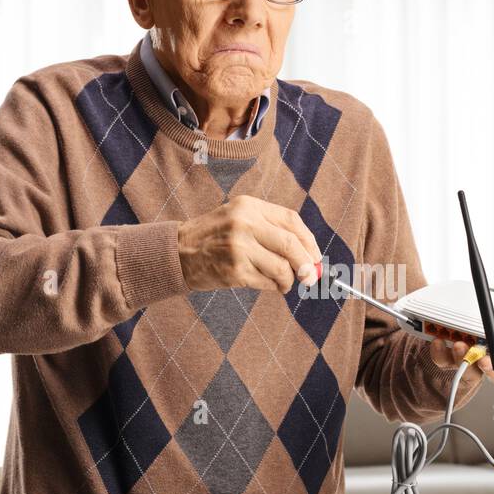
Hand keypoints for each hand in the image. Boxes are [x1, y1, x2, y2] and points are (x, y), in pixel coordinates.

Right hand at [177, 195, 321, 292]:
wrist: (177, 252)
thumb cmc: (215, 237)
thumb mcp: (240, 219)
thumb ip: (272, 231)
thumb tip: (311, 257)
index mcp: (249, 206)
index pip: (291, 221)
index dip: (309, 241)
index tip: (315, 256)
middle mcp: (244, 223)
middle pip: (290, 244)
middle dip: (306, 263)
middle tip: (310, 276)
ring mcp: (238, 248)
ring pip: (282, 267)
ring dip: (289, 279)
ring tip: (284, 282)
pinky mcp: (234, 271)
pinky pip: (267, 282)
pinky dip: (274, 286)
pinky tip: (269, 285)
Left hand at [427, 281, 493, 384]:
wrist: (459, 303)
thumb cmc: (493, 305)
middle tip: (487, 360)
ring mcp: (472, 359)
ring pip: (471, 372)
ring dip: (466, 360)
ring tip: (461, 345)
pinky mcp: (449, 357)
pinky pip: (444, 361)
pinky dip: (440, 353)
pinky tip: (440, 340)